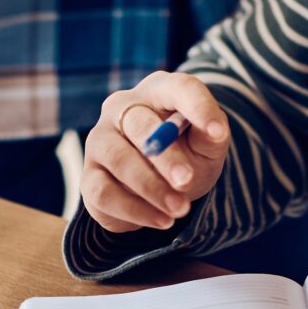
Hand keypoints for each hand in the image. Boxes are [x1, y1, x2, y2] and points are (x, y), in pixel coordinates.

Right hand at [80, 69, 230, 234]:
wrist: (160, 185)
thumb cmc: (185, 151)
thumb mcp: (206, 144)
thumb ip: (210, 134)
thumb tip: (215, 130)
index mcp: (159, 91)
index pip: (178, 88)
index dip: (198, 107)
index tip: (218, 132)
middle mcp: (121, 109)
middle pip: (140, 125)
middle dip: (165, 157)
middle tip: (186, 181)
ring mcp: (100, 141)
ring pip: (119, 160)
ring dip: (150, 188)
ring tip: (180, 209)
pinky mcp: (89, 176)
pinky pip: (105, 193)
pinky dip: (135, 210)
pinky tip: (162, 220)